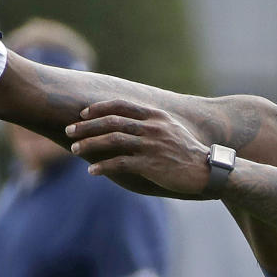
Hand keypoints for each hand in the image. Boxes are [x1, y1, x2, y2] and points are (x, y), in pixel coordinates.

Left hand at [66, 99, 210, 194]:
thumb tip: (129, 122)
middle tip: (69, 131)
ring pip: (112, 141)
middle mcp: (152, 127)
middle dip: (86, 126)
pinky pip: (121, 163)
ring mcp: (152, 145)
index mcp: (156, 116)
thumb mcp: (171, 129)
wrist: (207, 171)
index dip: (99, 108)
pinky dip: (103, 166)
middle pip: (112, 121)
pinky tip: (92, 171)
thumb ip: (151, 123)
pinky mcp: (151, 164)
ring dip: (89, 144)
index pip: (121, 105)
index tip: (83, 114)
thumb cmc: (187, 152)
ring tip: (74, 150)